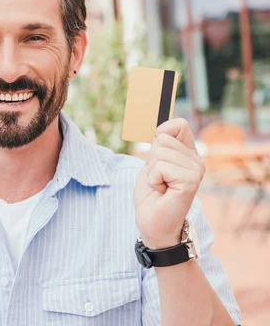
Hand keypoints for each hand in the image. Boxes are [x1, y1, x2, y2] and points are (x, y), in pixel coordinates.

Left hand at [133, 119, 205, 248]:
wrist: (153, 223)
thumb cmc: (152, 195)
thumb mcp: (152, 164)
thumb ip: (159, 146)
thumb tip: (160, 130)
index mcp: (189, 154)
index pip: (179, 125)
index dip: (161, 135)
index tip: (157, 158)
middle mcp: (197, 160)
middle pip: (163, 139)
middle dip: (151, 160)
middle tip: (158, 179)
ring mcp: (196, 171)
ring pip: (160, 153)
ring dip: (152, 172)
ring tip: (160, 186)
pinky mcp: (190, 181)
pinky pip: (160, 167)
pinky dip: (153, 179)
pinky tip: (162, 191)